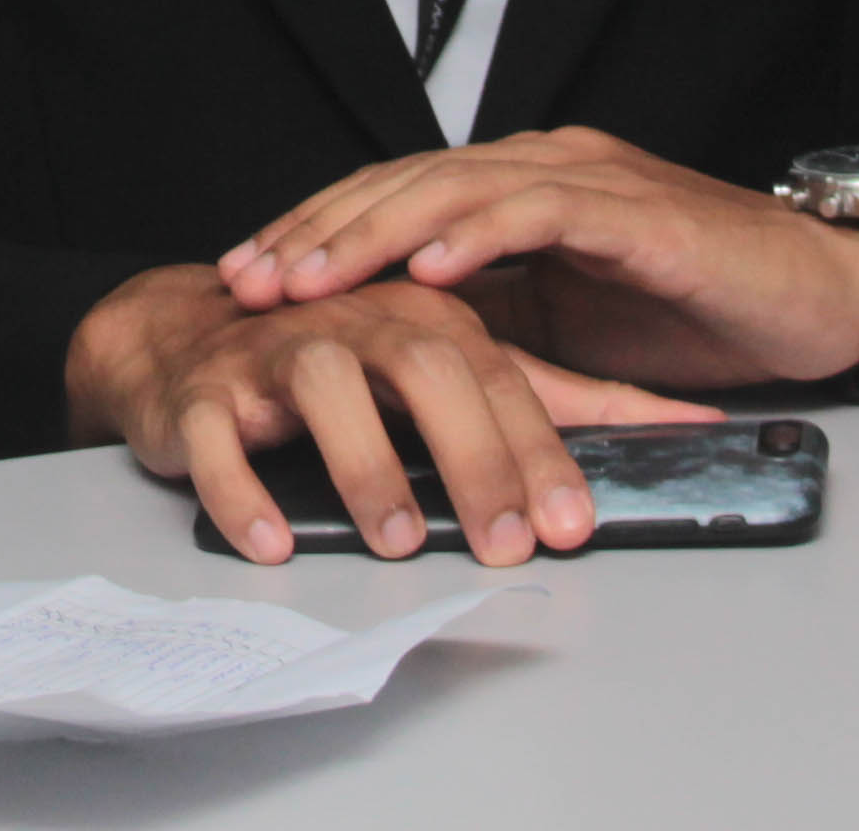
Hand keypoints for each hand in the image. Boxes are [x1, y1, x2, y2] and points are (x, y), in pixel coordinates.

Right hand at [62, 262, 711, 569]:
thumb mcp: (450, 367)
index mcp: (421, 316)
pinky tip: (274, 539)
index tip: (571, 524)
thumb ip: (554, 395)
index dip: (538, 450)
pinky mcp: (202, 393)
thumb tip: (673, 415)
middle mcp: (354, 320)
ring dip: (366, 465)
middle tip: (506, 540)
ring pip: (325, 389)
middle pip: (426, 371)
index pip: (497, 377)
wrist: (184, 336)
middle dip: (472, 456)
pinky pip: (217, 438)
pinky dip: (242, 488)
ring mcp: (274, 352)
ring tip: (401, 541)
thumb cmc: (335, 354)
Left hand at [218, 128, 858, 388]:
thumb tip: (404, 355)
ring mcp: (584, 178)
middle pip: (400, 182)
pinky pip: (539, 211)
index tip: (245, 276)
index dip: (315, 232)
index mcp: (518, 189)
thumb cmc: (700, 308)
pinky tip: (426, 267)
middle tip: (245, 279)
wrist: (819, 295)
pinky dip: (478, 234)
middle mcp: (539, 165)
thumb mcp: (570, 325)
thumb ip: (496, 321)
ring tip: (308, 276)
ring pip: (451, 186)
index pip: (392, 196)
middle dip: (315, 232)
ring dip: (371, 232)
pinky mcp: (633, 210)